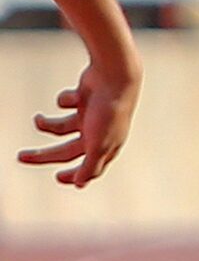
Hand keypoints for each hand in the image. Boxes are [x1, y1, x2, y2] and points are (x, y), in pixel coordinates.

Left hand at [21, 53, 136, 186]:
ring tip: (37, 119)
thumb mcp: (98, 145)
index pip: (89, 167)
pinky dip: (64, 100)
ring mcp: (90, 115)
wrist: (114, 76)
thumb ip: (90, 166)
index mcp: (106, 147)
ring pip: (61, 127)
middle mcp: (98, 133)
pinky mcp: (83, 98)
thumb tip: (79, 185)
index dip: (74, 174)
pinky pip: (65, 103)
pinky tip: (75, 95)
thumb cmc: (109, 113)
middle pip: (66, 150)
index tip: (57, 178)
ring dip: (46, 125)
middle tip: (21, 157)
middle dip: (44, 155)